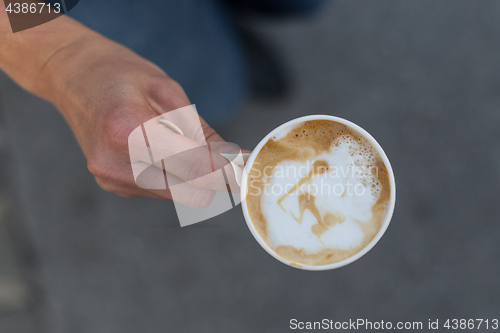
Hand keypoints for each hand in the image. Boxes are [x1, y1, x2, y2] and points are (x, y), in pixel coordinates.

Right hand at [45, 35, 242, 206]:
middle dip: (213, 174)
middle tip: (225, 154)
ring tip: (177, 139)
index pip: (194, 166)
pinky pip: (159, 189)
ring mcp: (110, 179)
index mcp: (128, 131)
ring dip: (190, 173)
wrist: (72, 76)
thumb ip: (201, 132)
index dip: (227, 171)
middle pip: (189, 189)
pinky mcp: (111, 185)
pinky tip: (158, 148)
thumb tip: (234, 160)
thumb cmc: (119, 74)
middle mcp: (115, 163)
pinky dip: (171, 173)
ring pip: (177, 192)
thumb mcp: (167, 90)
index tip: (249, 170)